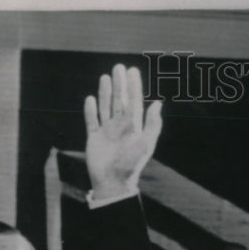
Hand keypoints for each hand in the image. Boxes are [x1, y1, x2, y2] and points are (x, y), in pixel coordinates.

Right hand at [83, 64, 162, 200]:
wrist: (113, 182)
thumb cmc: (131, 164)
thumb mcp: (145, 143)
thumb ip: (152, 123)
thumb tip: (158, 102)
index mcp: (133, 126)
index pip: (133, 101)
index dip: (133, 86)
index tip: (132, 71)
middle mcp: (120, 126)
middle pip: (119, 100)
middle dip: (119, 84)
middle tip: (118, 67)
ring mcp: (107, 131)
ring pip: (106, 107)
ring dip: (105, 92)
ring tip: (105, 77)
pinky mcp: (93, 138)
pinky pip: (92, 121)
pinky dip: (90, 110)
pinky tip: (90, 99)